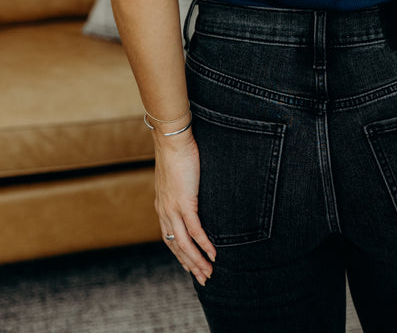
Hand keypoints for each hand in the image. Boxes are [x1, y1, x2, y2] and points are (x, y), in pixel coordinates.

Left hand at [153, 127, 215, 284]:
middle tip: (204, 278)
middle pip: (176, 247)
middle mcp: (165, 212)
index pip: (170, 239)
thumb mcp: (176, 176)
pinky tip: (212, 253)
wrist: (172, 139)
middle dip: (190, 265)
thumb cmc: (176, 152)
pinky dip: (204, 244)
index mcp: (162, 207)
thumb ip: (181, 188)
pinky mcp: (184, 202)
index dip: (180, 255)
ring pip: (184, 244)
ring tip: (209, 272)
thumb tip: (190, 191)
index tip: (191, 267)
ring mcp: (173, 208)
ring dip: (197, 261)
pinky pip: (194, 229)